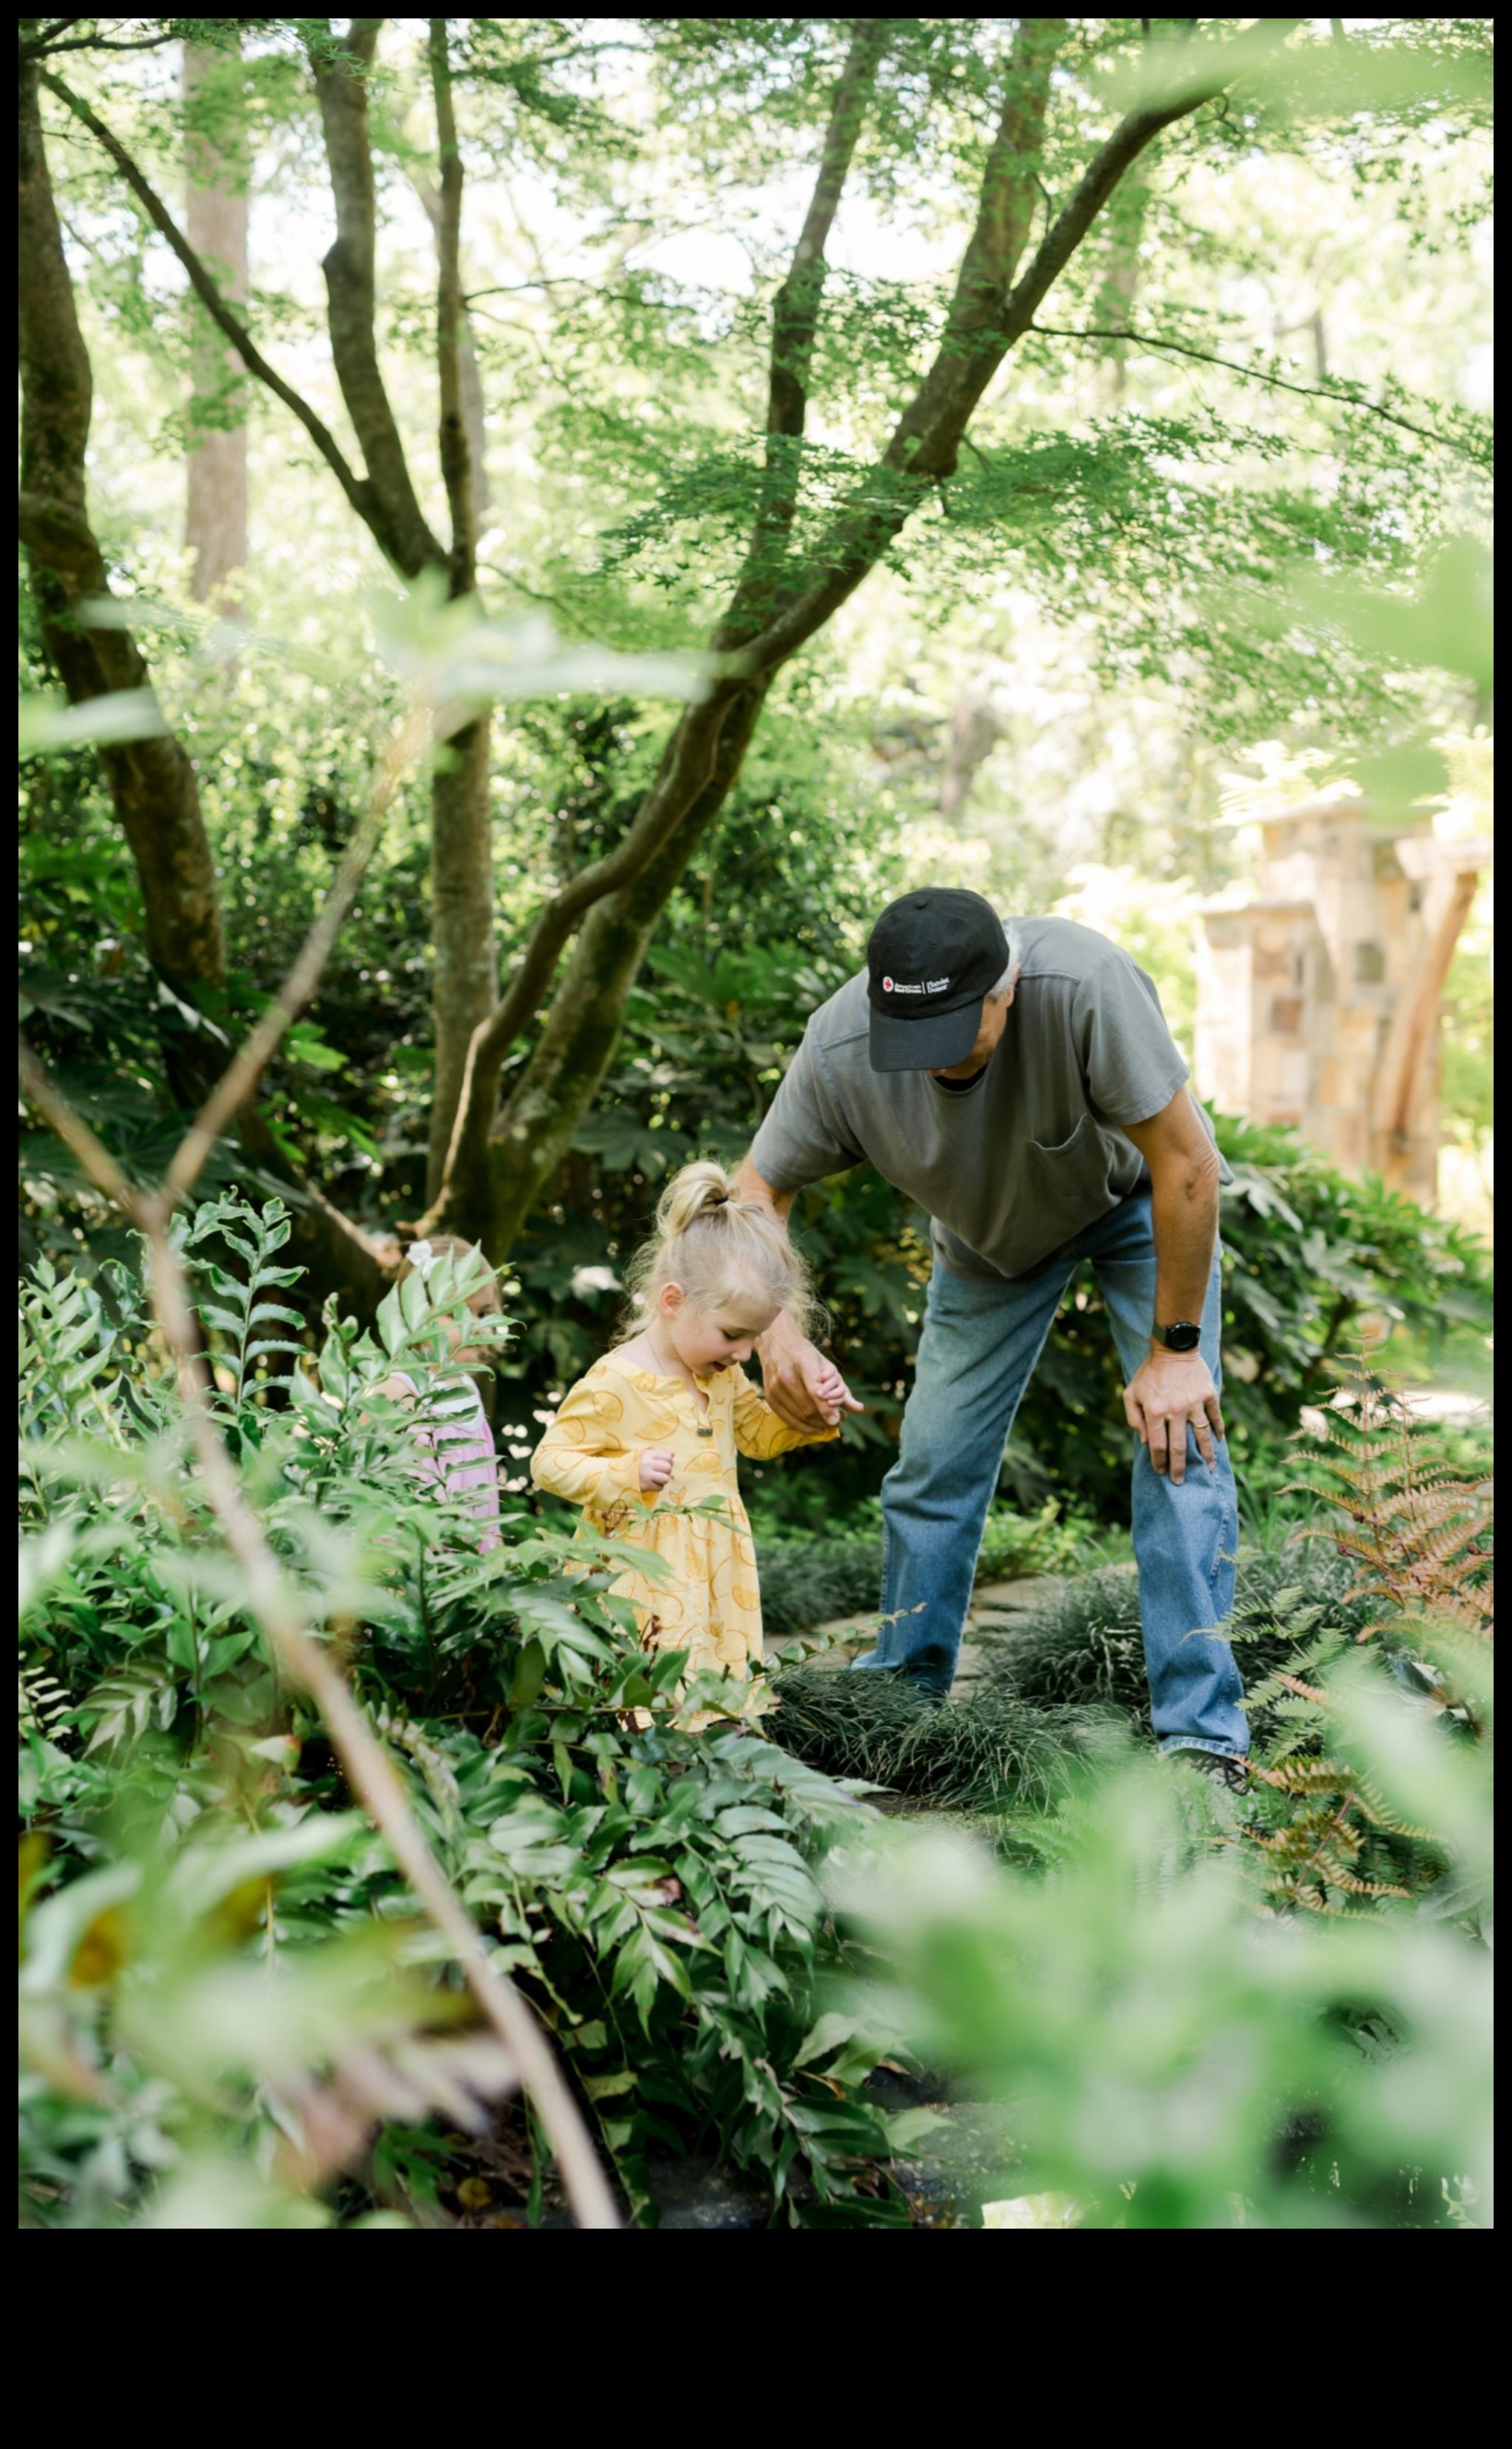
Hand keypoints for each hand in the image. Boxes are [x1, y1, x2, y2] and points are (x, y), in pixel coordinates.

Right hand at [639, 1448, 674, 1492]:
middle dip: (666, 1471)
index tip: (662, 1464)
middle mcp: (647, 1463)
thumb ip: (660, 1454)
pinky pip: (660, 1488)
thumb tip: (672, 1454)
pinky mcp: (646, 1486)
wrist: (621, 1477)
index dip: (669, 1461)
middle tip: (659, 1472)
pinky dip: (657, 1487)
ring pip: (666, 1478)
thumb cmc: (636, 1465)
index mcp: (648, 1454)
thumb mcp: (646, 1455)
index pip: (668, 1457)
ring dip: (663, 1480)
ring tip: (656, 1479)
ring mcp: (646, 1475)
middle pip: (668, 1468)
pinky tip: (651, 1484)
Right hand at [756, 1310, 864, 1432]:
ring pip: (799, 1415)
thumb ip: (842, 1388)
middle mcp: (786, 1375)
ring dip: (816, 1424)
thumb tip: (859, 1409)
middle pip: (808, 1407)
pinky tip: (814, 1427)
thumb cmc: (806, 1354)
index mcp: (803, 1362)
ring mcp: (774, 1386)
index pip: (815, 1391)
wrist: (777, 1343)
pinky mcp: (769, 1396)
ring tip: (828, 1423)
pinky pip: (787, 1418)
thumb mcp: (826, 1365)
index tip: (837, 1420)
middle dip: (825, 1418)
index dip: (827, 1409)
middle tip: (838, 1421)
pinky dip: (802, 1426)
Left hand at [1123, 1348, 1224, 1485]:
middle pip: (1179, 1447)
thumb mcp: (1131, 1393)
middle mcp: (1175, 1410)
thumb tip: (1146, 1441)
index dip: (1159, 1461)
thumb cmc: (1149, 1373)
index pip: (1158, 1445)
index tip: (1161, 1472)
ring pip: (1202, 1436)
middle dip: (1180, 1468)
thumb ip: (1134, 1418)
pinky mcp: (1209, 1395)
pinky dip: (1218, 1432)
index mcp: (1154, 1410)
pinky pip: (1215, 1418)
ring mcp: (1194, 1403)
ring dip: (1206, 1456)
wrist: (1173, 1348)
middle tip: (1181, 1482)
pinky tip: (1218, 1443)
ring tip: (1208, 1470)